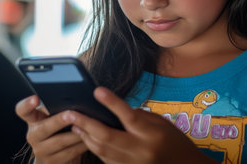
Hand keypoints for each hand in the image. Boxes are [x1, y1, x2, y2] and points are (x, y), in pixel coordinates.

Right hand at [15, 95, 86, 163]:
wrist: (55, 156)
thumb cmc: (58, 129)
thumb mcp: (53, 117)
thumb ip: (58, 108)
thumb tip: (75, 96)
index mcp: (33, 120)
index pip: (23, 110)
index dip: (27, 104)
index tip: (36, 98)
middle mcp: (33, 135)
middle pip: (44, 128)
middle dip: (59, 121)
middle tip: (71, 114)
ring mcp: (41, 151)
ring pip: (60, 141)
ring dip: (76, 134)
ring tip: (88, 125)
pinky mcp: (52, 162)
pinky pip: (70, 152)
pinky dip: (82, 145)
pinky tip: (92, 138)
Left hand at [69, 87, 217, 163]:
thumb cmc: (175, 142)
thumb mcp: (162, 123)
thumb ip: (139, 117)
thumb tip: (116, 111)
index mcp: (152, 134)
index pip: (129, 116)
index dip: (112, 103)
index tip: (97, 91)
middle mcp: (141, 150)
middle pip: (108, 137)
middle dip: (87, 124)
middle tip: (71, 113)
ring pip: (102, 150)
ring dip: (86, 137)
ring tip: (74, 124)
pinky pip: (106, 160)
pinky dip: (94, 148)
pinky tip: (87, 138)